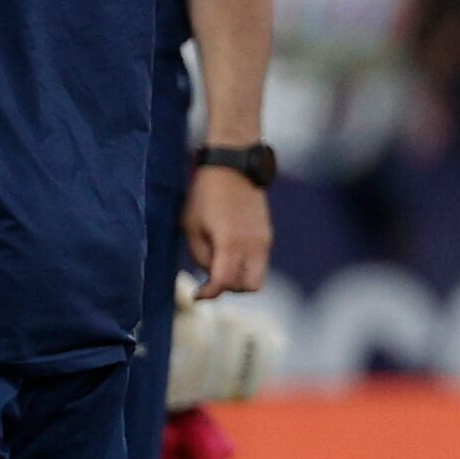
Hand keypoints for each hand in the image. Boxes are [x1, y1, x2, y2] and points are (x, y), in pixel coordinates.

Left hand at [183, 161, 271, 293]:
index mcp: (231, 244)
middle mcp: (253, 244)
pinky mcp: (267, 232)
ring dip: (240, 277)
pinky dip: (246, 263)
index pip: (224, 283)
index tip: (197, 294)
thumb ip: (201, 255)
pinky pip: (260, 260)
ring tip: (220, 261)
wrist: (232, 164)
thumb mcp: (192, 226)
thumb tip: (210, 273)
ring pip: (257, 275)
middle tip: (212, 278)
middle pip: (248, 286)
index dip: (209, 294)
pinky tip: (230, 249)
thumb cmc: (205, 193)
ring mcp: (264, 239)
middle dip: (229, 287)